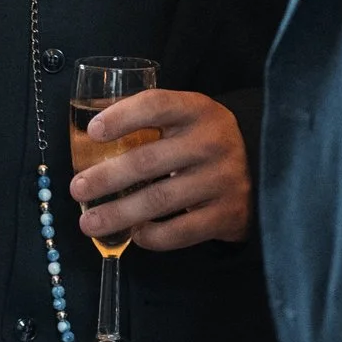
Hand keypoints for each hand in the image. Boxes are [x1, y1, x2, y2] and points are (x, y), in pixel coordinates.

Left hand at [67, 89, 250, 249]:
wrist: (264, 166)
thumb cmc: (205, 140)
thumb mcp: (186, 117)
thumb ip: (149, 120)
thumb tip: (90, 134)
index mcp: (197, 109)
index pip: (156, 105)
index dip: (122, 117)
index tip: (93, 132)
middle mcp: (212, 141)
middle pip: (148, 160)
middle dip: (106, 178)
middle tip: (77, 189)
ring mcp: (222, 179)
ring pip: (160, 199)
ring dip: (119, 213)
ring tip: (89, 223)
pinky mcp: (228, 214)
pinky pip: (182, 230)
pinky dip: (153, 236)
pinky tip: (134, 235)